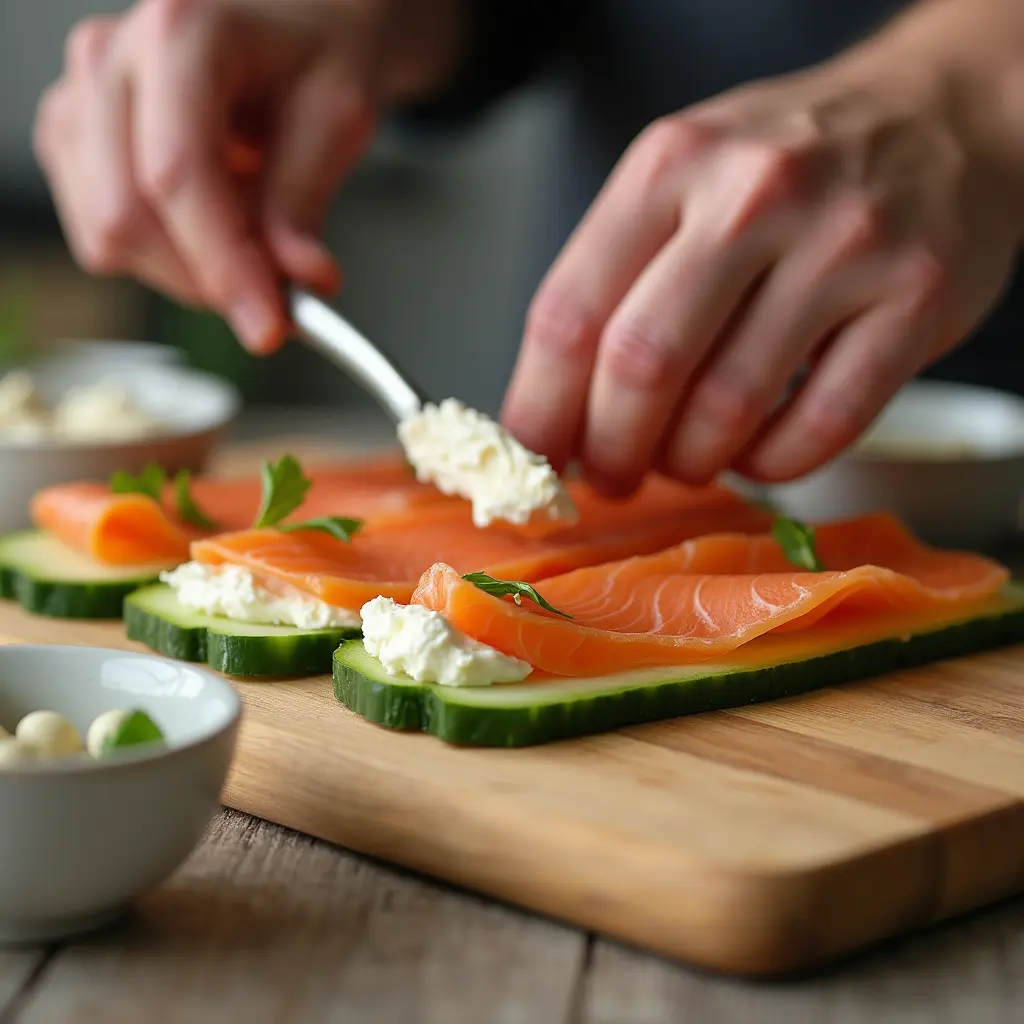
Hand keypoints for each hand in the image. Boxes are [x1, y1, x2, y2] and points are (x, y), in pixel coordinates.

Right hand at [33, 0, 459, 352]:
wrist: (297, 21)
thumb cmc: (317, 51)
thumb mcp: (337, 118)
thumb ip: (305, 204)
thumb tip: (297, 282)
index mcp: (179, 35)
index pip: (177, 176)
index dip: (223, 266)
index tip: (269, 325)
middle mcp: (111, 59)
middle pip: (127, 215)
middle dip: (207, 280)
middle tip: (276, 301)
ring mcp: (83, 99)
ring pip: (107, 234)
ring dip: (186, 270)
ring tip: (249, 239)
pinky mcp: (77, 139)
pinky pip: (101, 234)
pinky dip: (162, 256)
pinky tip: (210, 225)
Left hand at [501, 51, 1021, 491]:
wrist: (941, 114)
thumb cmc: (789, 166)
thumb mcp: (684, 178)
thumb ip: (615, 280)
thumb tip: (555, 415)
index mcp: (671, 166)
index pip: (569, 314)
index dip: (539, 408)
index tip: (535, 454)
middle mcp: (753, 197)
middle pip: (641, 366)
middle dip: (611, 449)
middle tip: (610, 474)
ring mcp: (843, 246)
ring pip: (727, 408)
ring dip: (690, 462)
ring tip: (684, 460)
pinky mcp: (916, 299)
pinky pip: (820, 427)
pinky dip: (772, 465)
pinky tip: (756, 453)